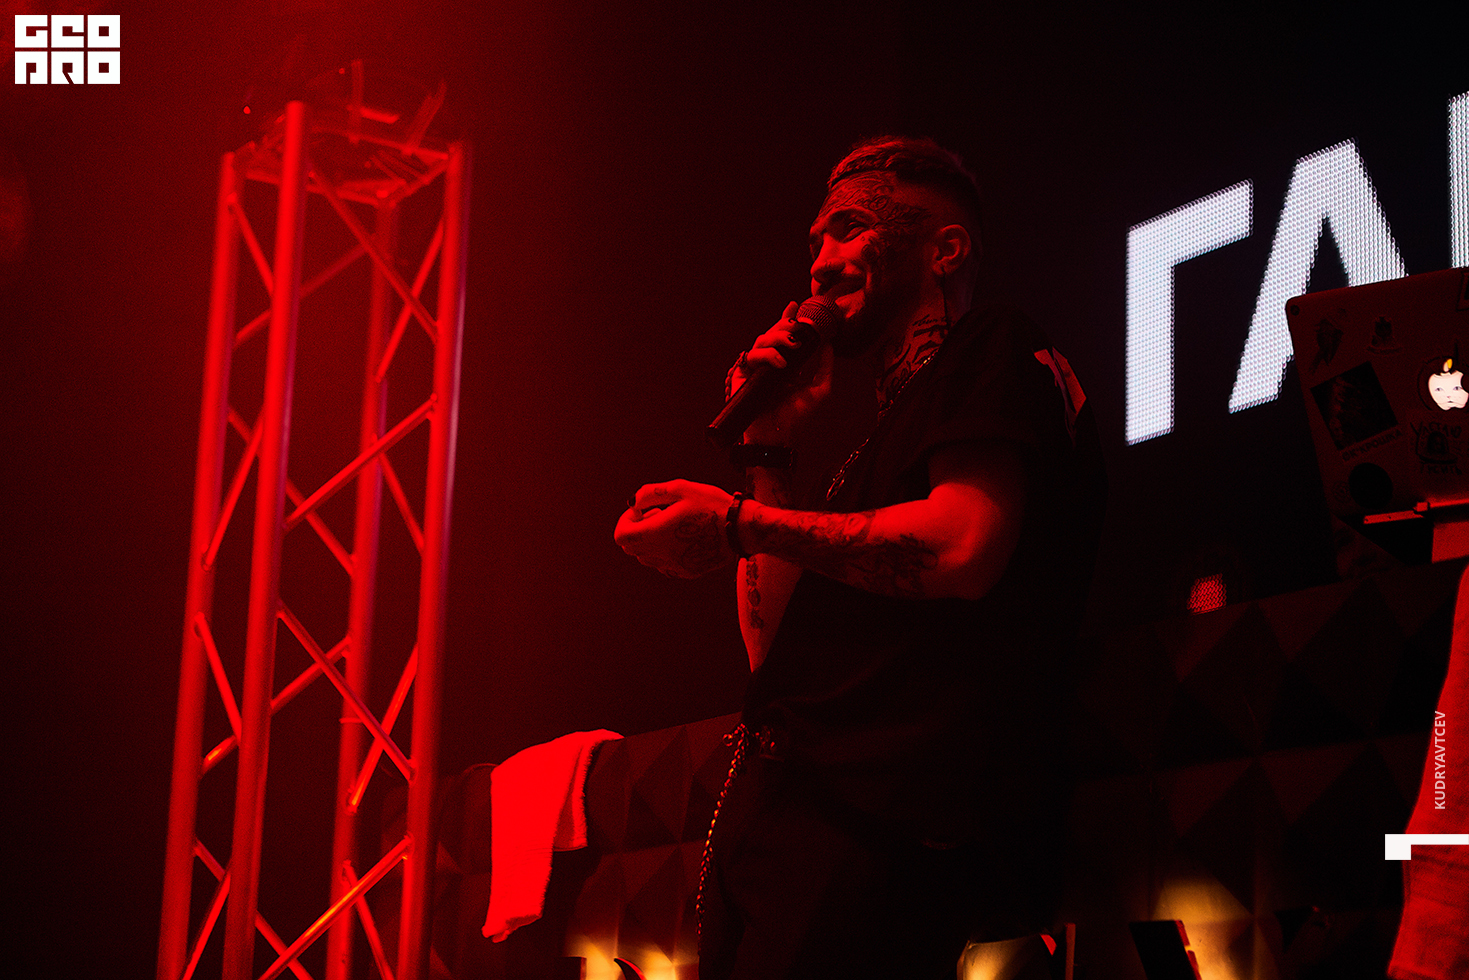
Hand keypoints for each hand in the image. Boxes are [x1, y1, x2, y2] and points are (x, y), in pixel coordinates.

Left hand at [614, 479, 736, 577]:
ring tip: (670, 525)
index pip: (621, 535)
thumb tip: (633, 502)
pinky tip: (681, 538)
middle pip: (630, 548)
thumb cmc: (712, 505)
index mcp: (657, 532)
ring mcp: (674, 565)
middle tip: (656, 514)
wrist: (741, 529)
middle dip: (637, 529)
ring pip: (645, 558)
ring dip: (649, 541)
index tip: (640, 510)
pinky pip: (662, 565)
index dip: (625, 521)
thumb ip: (651, 493)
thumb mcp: (681, 488)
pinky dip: (663, 552)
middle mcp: (662, 553)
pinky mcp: (686, 572)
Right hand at [724, 300, 833, 443]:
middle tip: (797, 326)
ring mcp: (756, 369)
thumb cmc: (797, 418)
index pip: (785, 338)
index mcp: (787, 365)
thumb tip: (828, 344)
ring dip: (777, 338)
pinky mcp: (743, 376)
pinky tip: (780, 363)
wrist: (778, 437)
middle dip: (784, 326)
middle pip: (772, 334)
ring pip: (761, 341)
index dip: (787, 320)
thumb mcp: (820, 390)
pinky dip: (766, 356)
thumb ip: (825, 367)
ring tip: (792, 347)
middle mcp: (770, 364)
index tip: (795, 306)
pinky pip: (751, 356)